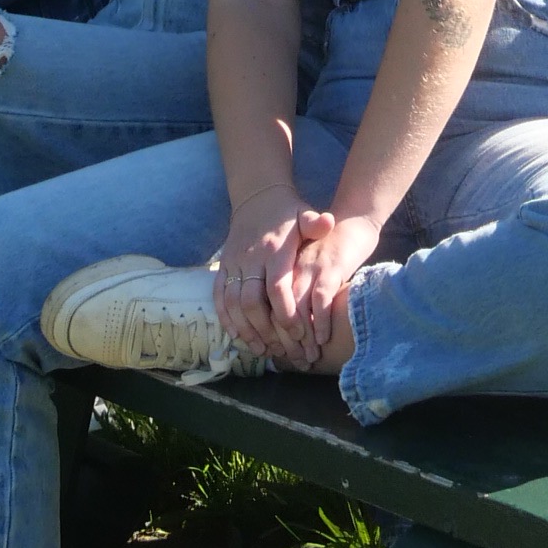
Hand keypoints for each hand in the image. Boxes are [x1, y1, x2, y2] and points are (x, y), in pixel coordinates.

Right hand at [212, 189, 322, 363]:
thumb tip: (328, 222)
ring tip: (262, 350)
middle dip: (266, 330)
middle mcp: (251, 258)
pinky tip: (237, 335)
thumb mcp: (304, 214)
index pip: (277, 287)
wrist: (256, 196)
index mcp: (274, 249)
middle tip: (283, 351)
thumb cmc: (288, 213)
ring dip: (246, 329)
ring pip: (234, 303)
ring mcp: (234, 263)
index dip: (286, 313)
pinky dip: (226, 318)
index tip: (299, 334)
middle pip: (252, 301)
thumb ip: (316, 223)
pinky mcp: (224, 266)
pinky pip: (219, 296)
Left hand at [264, 208, 381, 362]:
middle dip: (285, 341)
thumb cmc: (326, 246)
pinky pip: (320, 300)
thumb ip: (293, 290)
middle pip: (278, 311)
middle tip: (294, 362)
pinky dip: (320, 321)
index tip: (276, 353)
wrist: (352, 220)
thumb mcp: (303, 265)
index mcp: (280, 268)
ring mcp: (310, 268)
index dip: (269, 332)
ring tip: (308, 358)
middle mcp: (292, 269)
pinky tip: (321, 339)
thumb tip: (284, 326)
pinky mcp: (330, 267)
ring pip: (298, 309)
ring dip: (302, 338)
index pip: (264, 305)